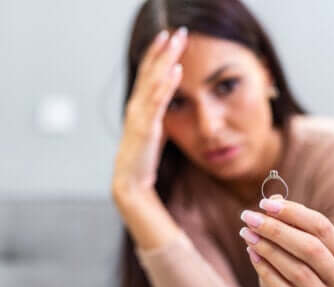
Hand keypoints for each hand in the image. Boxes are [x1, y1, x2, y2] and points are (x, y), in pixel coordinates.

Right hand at [111, 26, 187, 195]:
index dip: (156, 54)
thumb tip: (168, 101)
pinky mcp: (147, 127)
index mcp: (138, 105)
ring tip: (176, 40)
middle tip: (176, 31)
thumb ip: (156, 113)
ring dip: (166, 59)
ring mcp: (140, 115)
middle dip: (163, 49)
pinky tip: (177, 70)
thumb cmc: (142, 157)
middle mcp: (136, 105)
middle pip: (150, 71)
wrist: (130, 181)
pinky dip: (167, 84)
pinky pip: (158, 101)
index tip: (167, 37)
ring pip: (153, 80)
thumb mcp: (151, 129)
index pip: (147, 73)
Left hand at [239, 195, 333, 286]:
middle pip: (311, 247)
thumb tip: (275, 198)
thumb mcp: (286, 250)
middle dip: (277, 229)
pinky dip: (266, 271)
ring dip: (268, 249)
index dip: (293, 212)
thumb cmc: (286, 280)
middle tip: (249, 218)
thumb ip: (285, 226)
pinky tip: (251, 255)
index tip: (264, 203)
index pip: (322, 227)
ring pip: (298, 270)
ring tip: (247, 234)